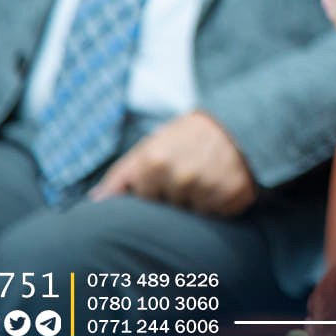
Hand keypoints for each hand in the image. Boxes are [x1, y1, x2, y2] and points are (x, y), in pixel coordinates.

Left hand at [91, 111, 255, 214]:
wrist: (240, 120)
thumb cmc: (189, 135)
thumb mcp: (152, 145)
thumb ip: (122, 174)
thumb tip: (95, 201)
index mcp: (154, 162)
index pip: (142, 200)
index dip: (153, 191)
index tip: (164, 178)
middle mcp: (181, 177)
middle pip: (166, 210)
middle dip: (174, 198)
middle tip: (189, 174)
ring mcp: (208, 187)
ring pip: (192, 215)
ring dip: (198, 202)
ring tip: (207, 178)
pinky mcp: (233, 195)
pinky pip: (217, 214)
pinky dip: (219, 204)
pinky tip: (222, 184)